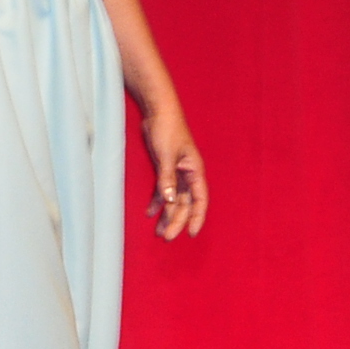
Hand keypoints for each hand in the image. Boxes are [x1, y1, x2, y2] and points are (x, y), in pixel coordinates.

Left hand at [143, 110, 205, 239]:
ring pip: (174, 200)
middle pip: (185, 204)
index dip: (197, 218)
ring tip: (158, 231)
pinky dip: (157, 201)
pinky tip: (150, 213)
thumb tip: (170, 202)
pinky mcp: (165, 169)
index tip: (191, 234)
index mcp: (194, 171)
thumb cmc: (168, 129)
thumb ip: (167, 179)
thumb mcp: (167, 155)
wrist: (158, 111)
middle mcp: (187, 174)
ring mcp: (176, 172)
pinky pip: (163, 190)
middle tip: (166, 236)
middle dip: (177, 221)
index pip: (199, 200)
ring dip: (167, 215)